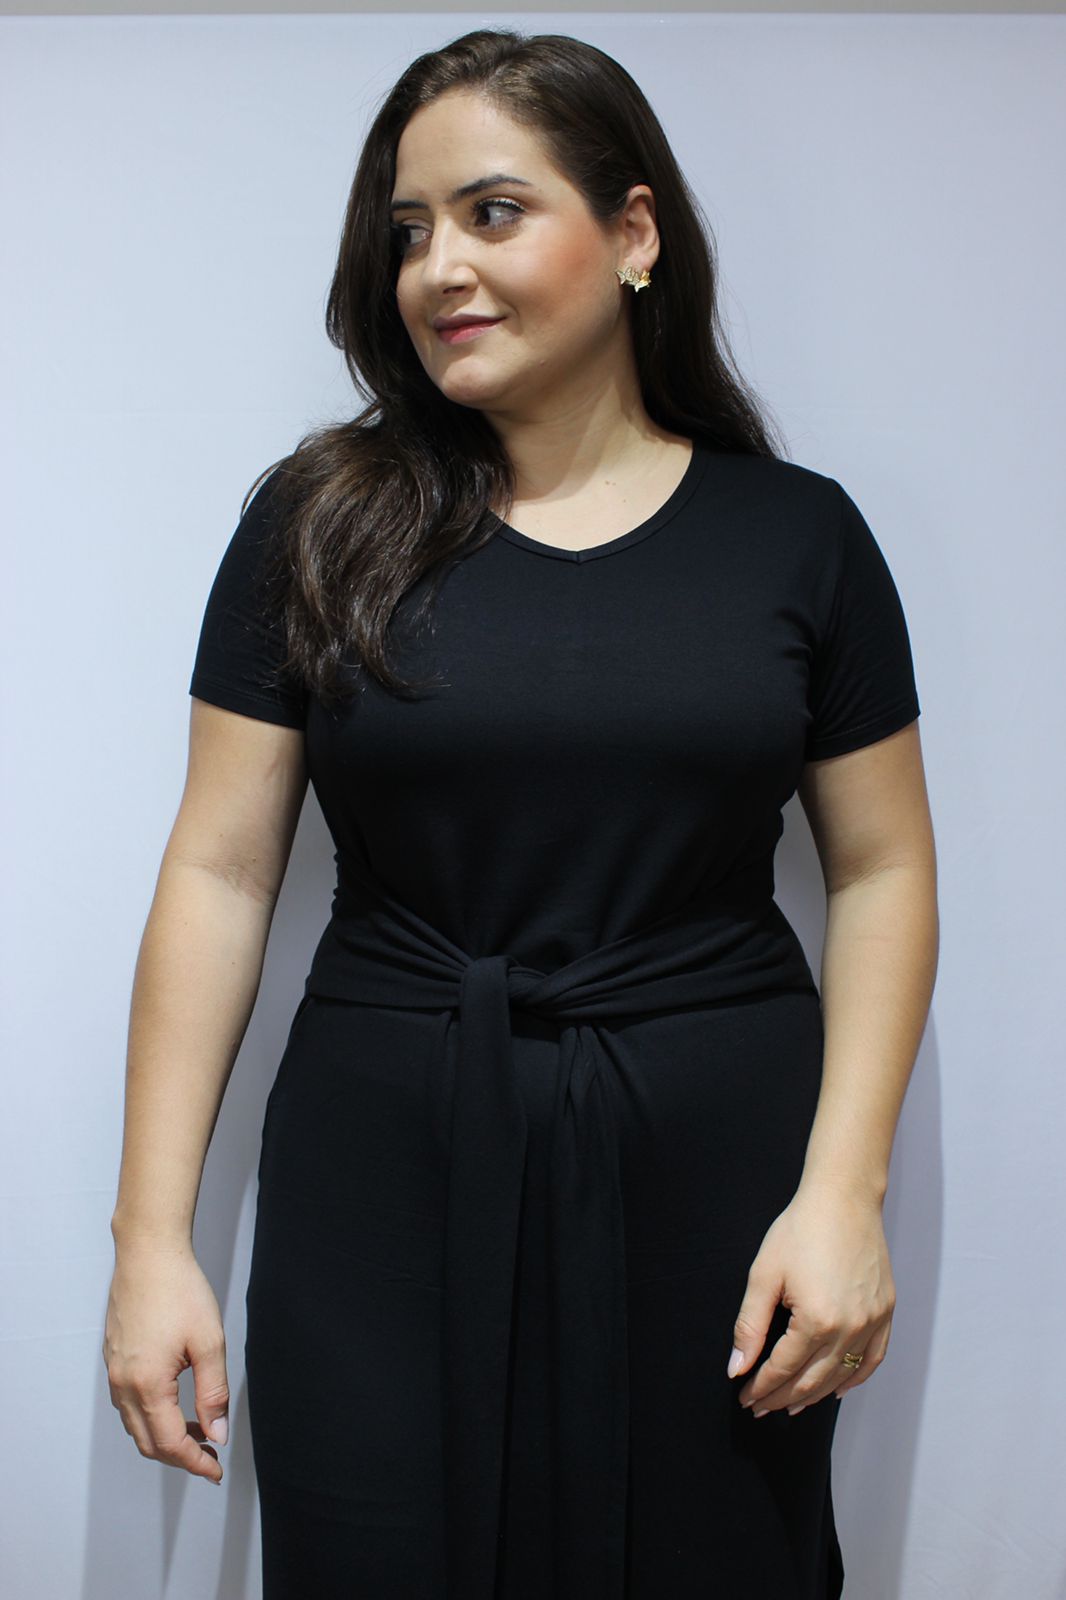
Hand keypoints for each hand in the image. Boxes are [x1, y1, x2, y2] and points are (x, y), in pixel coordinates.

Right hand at [103, 1241, 229, 1482]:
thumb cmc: (180, 1290)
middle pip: (147, 1442)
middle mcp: (123, 1384)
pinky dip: (151, 1415)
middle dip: (179, 1456)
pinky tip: (175, 1403)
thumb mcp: (209, 1342)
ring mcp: (114, 1372)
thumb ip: (213, 1393)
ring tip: (199, 1430)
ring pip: (135, 1425)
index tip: (216, 1470)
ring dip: (164, 1436)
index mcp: (147, 1385)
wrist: (149, 1253)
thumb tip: (217, 1433)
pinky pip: (128, 1403)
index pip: (170, 1444)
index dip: (195, 1462)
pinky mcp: (114, 1358)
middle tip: (210, 1455)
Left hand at [727, 1181, 895, 1415]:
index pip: (783, 1369)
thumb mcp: (764, 1275)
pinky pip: (873, 1358)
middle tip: (761, 1407)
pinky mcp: (886, 1312)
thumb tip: (737, 1367)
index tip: (744, 1395)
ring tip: (791, 1405)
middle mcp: (850, 1328)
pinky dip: (854, 1379)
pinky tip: (836, 1388)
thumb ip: (750, 1326)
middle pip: (811, 1380)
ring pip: (842, 1376)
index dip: (761, 1387)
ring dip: (814, 1395)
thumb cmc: (799, 1230)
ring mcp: (872, 1322)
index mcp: (816, 1321)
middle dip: (782, 1398)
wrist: (842, 1199)